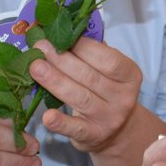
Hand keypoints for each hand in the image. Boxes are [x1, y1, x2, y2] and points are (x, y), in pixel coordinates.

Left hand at [29, 37, 142, 152]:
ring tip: (35, 67)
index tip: (62, 36)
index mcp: (130, 75)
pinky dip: (61, 123)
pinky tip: (46, 116)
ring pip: (80, 98)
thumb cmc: (105, 90)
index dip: (85, 48)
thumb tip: (66, 28)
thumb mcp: (108, 70)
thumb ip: (93, 51)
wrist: (116, 130)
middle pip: (90, 77)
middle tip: (39, 47)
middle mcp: (123, 98)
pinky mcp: (94, 136)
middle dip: (62, 60)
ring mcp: (110, 119)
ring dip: (55, 81)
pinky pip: (76, 128)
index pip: (109, 60)